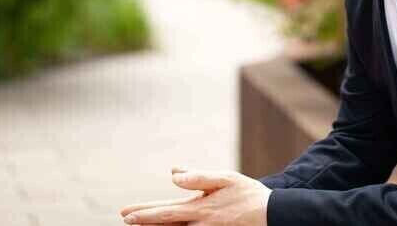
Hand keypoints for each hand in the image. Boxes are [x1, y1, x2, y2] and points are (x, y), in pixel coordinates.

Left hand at [120, 168, 270, 225]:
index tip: (126, 213)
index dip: (144, 213)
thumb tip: (173, 175)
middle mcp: (199, 224)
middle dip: (144, 221)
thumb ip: (198, 177)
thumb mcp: (224, 178)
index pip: (165, 212)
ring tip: (139, 224)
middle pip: (165, 225)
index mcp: (200, 208)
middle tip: (125, 218)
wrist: (271, 214)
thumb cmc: (247, 194)